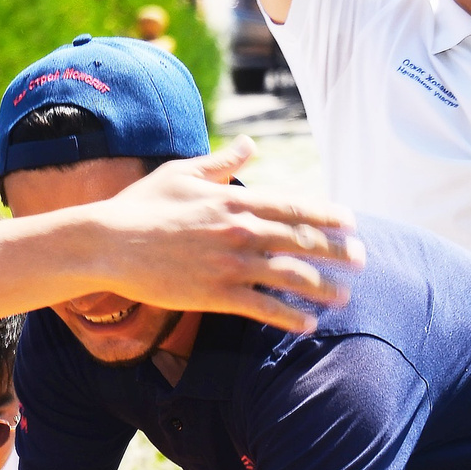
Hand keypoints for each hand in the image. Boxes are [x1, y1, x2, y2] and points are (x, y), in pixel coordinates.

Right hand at [83, 142, 365, 333]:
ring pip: (291, 277)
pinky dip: (289, 317)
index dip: (328, 216)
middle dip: (338, 252)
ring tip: (344, 297)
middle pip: (302, 241)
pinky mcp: (215, 295)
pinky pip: (263, 308)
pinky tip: (307, 325)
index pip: (294, 206)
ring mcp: (229, 264)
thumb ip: (223, 162)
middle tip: (362, 261)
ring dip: (323, 288)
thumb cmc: (142, 205)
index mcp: (235, 199)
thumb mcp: (183, 173)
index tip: (352, 223)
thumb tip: (251, 144)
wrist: (108, 243)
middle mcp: (240, 230)